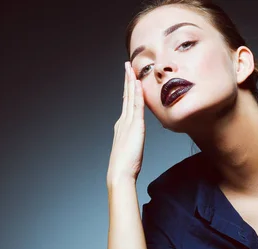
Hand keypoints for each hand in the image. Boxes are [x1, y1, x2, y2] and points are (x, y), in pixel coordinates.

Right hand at [107, 62, 145, 185]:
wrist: (120, 173)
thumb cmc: (125, 166)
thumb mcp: (131, 148)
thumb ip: (133, 140)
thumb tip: (137, 137)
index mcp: (122, 125)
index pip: (126, 103)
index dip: (128, 89)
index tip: (129, 77)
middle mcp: (123, 121)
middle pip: (126, 96)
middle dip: (127, 80)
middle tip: (127, 66)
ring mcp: (128, 122)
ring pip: (130, 97)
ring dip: (131, 82)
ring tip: (131, 68)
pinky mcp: (135, 126)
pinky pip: (136, 106)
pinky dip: (137, 94)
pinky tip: (138, 84)